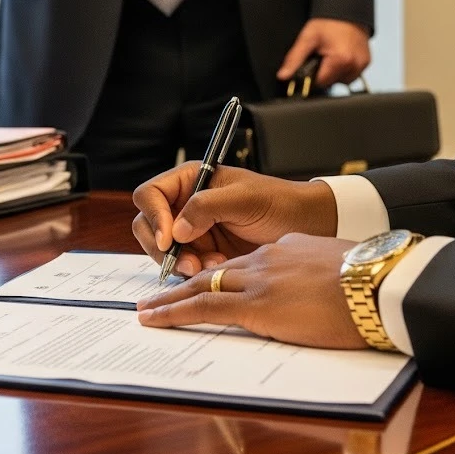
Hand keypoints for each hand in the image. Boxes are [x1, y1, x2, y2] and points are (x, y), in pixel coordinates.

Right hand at [133, 164, 337, 276]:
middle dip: (163, 247)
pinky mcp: (202, 253)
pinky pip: (183, 266)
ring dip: (182, 262)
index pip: (150, 195)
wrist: (306, 227)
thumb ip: (206, 207)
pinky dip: (195, 272)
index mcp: (190, 181)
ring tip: (211, 266)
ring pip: (163, 251)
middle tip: (189, 262)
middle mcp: (185, 205)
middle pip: (148, 226)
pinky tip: (218, 269)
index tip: (168, 238)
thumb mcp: (244, 198)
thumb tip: (175, 228)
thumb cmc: (280, 203)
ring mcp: (192, 231)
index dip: (154, 216)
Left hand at [136, 234, 367, 349]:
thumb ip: (321, 276)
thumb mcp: (343, 270)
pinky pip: (203, 307)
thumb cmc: (376, 283)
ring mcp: (258, 281)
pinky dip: (173, 312)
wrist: (382, 285)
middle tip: (160, 295)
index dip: (224, 274)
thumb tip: (323, 293)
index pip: (246, 263)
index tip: (211, 283)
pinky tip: (154, 319)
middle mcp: (267, 260)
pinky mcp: (255, 305)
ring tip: (147, 310)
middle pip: (216, 270)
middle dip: (184, 283)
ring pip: (201, 286)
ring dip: (170, 299)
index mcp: (288, 251)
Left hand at [277, 18, 370, 88]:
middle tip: (322, 55)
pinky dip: (344, 68)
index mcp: (341, 60)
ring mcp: (362, 64)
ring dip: (334, 72)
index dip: (312, 76)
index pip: (320, 82)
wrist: (347, 11)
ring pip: (342, 80)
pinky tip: (340, 56)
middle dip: (323, 73)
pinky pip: (351, 74)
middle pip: (331, 83)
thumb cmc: (329, 22)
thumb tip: (284, 75)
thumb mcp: (308, 38)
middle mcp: (355, 65)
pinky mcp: (366, 62)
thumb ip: (294, 59)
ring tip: (331, 55)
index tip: (311, 64)